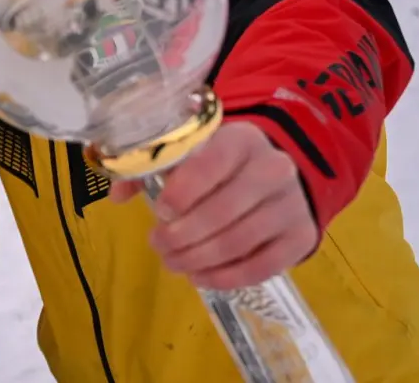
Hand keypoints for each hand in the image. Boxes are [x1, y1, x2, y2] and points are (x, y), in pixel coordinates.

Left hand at [109, 121, 316, 289]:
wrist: (276, 175)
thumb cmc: (220, 164)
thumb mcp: (191, 153)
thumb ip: (150, 168)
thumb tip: (116, 196)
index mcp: (240, 141)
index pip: (210, 165)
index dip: (181, 192)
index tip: (159, 213)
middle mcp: (273, 170)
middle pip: (223, 211)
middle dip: (183, 235)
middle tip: (158, 244)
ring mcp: (292, 205)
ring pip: (240, 241)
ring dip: (199, 259)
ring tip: (172, 262)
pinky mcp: (302, 237)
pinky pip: (263, 266)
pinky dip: (227, 277)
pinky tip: (200, 277)